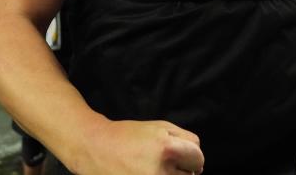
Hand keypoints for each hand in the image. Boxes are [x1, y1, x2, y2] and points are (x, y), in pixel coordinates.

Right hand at [79, 119, 203, 174]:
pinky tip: (146, 174)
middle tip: (159, 162)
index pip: (199, 159)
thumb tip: (199, 165)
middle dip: (181, 169)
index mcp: (167, 149)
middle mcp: (161, 173)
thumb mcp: (161, 127)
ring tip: (151, 169)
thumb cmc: (129, 135)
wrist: (96, 149)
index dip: (190, 155)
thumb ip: (186, 140)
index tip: (178, 155)